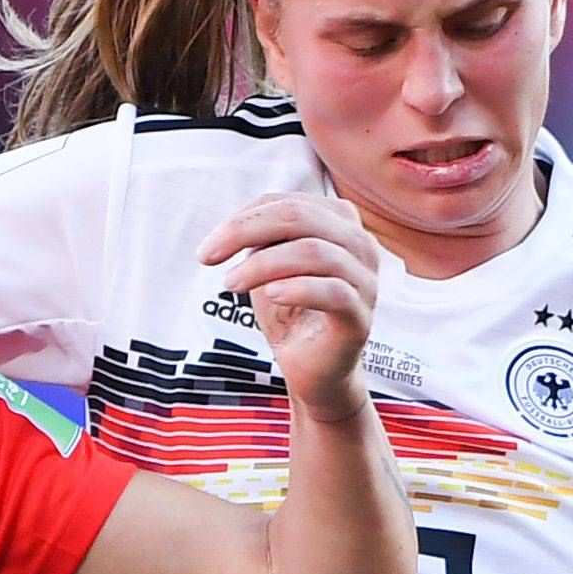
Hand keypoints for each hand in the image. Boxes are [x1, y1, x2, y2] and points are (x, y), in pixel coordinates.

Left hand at [204, 192, 383, 420]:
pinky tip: (271, 296)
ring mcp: (365, 280)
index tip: (208, 247)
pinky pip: (333, 292)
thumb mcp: (269, 265)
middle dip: (245, 232)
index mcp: (339, 222)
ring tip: (230, 283)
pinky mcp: (361, 316)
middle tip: (207, 256)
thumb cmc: (290, 311)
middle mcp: (360, 244)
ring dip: (263, 265)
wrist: (313, 370)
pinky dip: (297, 289)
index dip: (242, 219)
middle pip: (299, 217)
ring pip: (314, 252)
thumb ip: (262, 237)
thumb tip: (237, 225)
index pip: (286, 203)